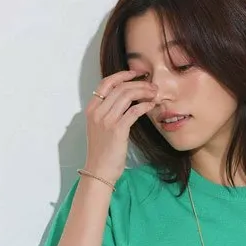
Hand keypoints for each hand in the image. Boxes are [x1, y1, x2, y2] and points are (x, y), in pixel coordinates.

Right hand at [84, 69, 158, 183]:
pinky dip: (144, 105)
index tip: (136, 74)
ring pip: (127, 96)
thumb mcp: (100, 128)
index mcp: (91, 109)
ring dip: (143, 92)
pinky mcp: (117, 130)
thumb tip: (126, 101)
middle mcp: (97, 112)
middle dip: (138, 83)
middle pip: (120, 87)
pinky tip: (151, 105)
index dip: (122, 75)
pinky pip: (133, 111)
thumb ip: (108, 113)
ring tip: (154, 93)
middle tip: (152, 85)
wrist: (99, 171)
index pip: (106, 83)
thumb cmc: (102, 152)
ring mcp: (106, 120)